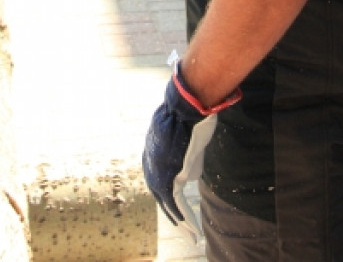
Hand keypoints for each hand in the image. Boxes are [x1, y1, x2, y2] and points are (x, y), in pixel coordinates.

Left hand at [142, 62, 239, 236]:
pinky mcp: (169, 178)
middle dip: (171, 208)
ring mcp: (157, 170)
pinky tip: (192, 231)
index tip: (174, 199)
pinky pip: (175, 203)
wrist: (187, 107)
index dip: (167, 189)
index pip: (158, 174)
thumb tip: (192, 160)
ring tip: (190, 234)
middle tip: (180, 222)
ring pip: (167, 201)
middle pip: (160, 192)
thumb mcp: (187, 130)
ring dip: (179, 219)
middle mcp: (150, 161)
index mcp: (153, 148)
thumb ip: (186, 146)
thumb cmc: (192, 112)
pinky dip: (184, 218)